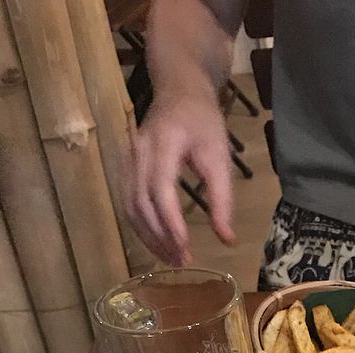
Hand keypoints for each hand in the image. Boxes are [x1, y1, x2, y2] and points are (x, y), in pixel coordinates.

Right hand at [128, 87, 234, 265]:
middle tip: (182, 261)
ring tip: (172, 259)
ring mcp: (128, 159)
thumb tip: (227, 239)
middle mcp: (139, 151)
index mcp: (164, 143)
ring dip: (149, 237)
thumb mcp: (220, 155)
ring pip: (131, 207)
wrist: (178, 90)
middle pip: (142, 203)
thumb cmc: (203, 121)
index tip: (185, 246)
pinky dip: (142, 227)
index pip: (161, 188)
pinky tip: (159, 242)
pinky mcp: (127, 168)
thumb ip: (222, 198)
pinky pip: (129, 203)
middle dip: (161, 236)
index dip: (170, 221)